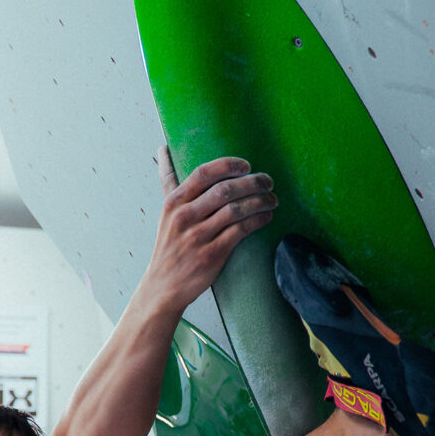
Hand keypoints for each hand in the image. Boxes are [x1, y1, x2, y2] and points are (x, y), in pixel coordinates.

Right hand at [143, 147, 276, 313]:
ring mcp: (198, 237)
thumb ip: (169, 181)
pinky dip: (258, 221)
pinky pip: (240, 231)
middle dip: (252, 183)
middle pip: (224, 190)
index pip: (203, 174)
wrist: (163, 286)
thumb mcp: (165, 211)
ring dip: (260, 202)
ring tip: (272, 200)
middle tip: (267, 182)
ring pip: (235, 210)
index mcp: (174, 202)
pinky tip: (266, 217)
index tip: (246, 165)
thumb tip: (162, 149)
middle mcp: (184, 217)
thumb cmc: (169, 245)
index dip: (228, 165)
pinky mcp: (212, 255)